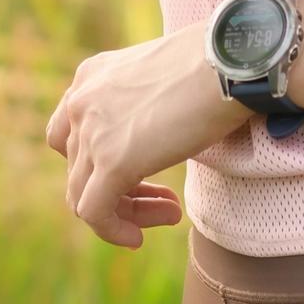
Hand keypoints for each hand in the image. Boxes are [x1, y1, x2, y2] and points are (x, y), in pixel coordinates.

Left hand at [44, 21, 254, 247]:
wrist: (231, 63)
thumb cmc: (215, 66)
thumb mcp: (161, 79)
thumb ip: (142, 104)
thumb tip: (152, 135)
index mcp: (91, 76)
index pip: (72, 134)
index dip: (99, 162)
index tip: (143, 174)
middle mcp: (81, 101)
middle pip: (80, 167)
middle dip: (124, 191)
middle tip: (168, 201)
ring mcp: (92, 132)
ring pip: (84, 194)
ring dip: (126, 213)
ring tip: (170, 214)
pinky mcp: (111, 162)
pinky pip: (94, 212)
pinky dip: (112, 231)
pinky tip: (137, 239)